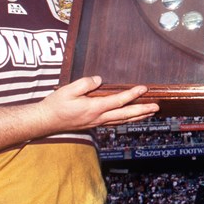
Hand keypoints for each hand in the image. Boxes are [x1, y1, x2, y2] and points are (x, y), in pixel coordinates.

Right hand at [38, 76, 158, 132]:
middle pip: (125, 115)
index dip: (132, 95)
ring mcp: (97, 122)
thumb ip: (85, 83)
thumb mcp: (68, 90)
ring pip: (122, 121)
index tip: (143, 89)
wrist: (46, 121)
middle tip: (156, 107)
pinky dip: (126, 120)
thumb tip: (99, 79)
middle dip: (142, 111)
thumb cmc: (56, 105)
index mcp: (94, 108)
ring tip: (150, 113)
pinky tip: (131, 118)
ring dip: (137, 117)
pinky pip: (115, 122)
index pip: (118, 101)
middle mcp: (98, 117)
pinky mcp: (94, 124)